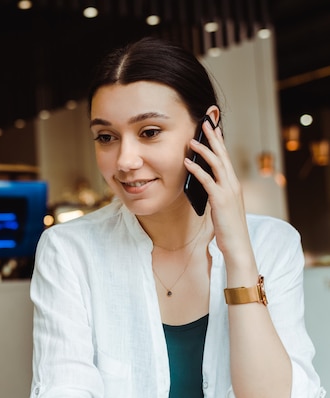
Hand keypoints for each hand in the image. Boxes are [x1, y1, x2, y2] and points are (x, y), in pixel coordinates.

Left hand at [183, 120, 254, 268]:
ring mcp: (228, 191)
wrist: (237, 245)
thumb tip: (202, 184)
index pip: (226, 159)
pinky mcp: (220, 200)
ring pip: (216, 165)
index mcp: (234, 185)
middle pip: (223, 156)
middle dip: (214, 138)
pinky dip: (197, 169)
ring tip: (193, 140)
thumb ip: (214, 193)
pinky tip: (187, 162)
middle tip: (206, 123)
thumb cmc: (228, 228)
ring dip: (204, 151)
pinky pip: (207, 180)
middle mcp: (233, 184)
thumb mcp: (221, 206)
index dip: (220, 143)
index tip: (214, 129)